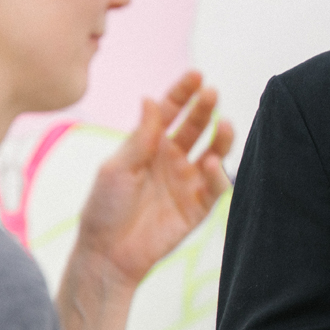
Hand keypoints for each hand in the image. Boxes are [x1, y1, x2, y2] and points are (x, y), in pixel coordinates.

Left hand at [72, 71, 234, 289]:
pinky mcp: (199, 206)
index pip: (171, 112)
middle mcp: (172, 159)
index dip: (183, 94)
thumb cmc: (104, 208)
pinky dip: (218, 172)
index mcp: (150, 146)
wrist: (107, 253)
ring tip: (224, 125)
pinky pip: (216, 186)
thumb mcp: (117, 167)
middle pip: (195, 127)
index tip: (195, 76)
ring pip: (214, 151)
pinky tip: (210, 163)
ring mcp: (188, 181)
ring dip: (221, 137)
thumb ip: (140, 137)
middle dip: (204, 109)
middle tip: (210, 94)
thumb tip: (150, 98)